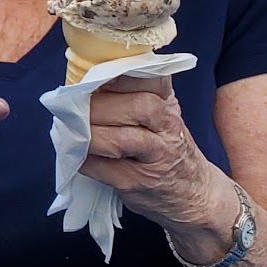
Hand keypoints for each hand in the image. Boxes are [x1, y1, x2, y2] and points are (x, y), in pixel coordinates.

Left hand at [81, 75, 229, 237]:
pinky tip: (76, 154)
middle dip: (98, 106)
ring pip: (122, 139)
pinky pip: (103, 168)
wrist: (193, 193)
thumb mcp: (159, 114)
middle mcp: (168, 126)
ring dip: (90, 134)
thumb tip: (81, 78)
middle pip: (137, 107)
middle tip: (74, 109)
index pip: (152, 77)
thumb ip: (131, 93)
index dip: (120, 73)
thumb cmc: (164, 146)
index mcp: (167, 102)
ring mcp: (157, 157)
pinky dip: (83, 159)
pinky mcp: (137, 182)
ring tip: (73, 132)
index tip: (93, 74)